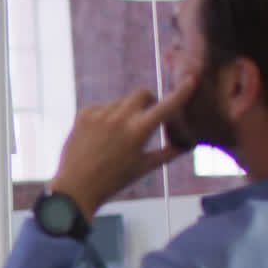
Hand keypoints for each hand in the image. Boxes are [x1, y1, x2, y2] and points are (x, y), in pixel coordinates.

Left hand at [50, 74, 198, 220]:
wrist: (77, 186)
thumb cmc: (114, 180)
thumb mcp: (144, 167)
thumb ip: (167, 153)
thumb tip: (186, 145)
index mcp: (138, 131)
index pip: (166, 106)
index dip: (181, 93)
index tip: (190, 80)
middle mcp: (119, 118)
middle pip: (142, 94)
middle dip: (149, 102)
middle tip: (147, 117)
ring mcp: (99, 114)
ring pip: (121, 102)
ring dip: (127, 112)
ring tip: (119, 136)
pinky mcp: (83, 114)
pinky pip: (102, 107)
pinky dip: (107, 116)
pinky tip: (102, 135)